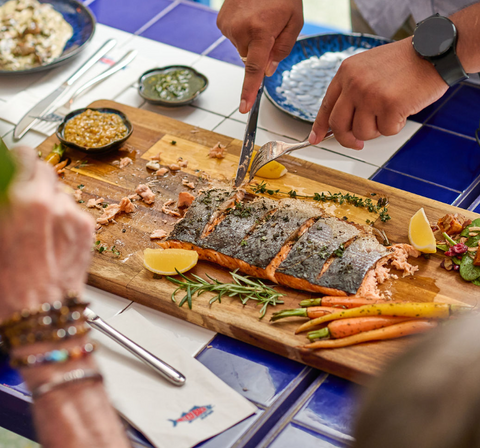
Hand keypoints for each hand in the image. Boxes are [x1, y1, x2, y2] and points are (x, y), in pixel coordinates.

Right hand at [0, 146, 94, 320]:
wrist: (39, 311)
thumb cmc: (10, 282)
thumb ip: (6, 205)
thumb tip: (8, 189)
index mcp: (19, 201)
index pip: (22, 156)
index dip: (18, 158)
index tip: (16, 161)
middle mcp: (48, 203)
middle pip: (45, 169)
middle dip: (33, 178)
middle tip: (26, 194)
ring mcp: (71, 214)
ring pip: (61, 191)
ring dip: (50, 199)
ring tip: (39, 224)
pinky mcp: (86, 227)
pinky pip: (74, 209)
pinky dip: (65, 216)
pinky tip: (53, 236)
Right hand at [217, 0, 302, 112]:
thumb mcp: (294, 21)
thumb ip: (282, 50)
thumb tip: (267, 71)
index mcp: (262, 32)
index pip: (254, 71)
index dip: (249, 91)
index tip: (244, 108)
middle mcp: (241, 30)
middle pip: (250, 59)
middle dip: (260, 52)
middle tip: (269, 28)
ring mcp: (228, 25)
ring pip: (241, 49)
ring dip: (251, 40)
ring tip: (258, 18)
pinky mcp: (221, 21)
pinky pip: (233, 38)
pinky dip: (242, 32)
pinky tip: (248, 17)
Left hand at [308, 37, 448, 148]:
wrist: (434, 51)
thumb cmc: (405, 62)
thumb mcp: (368, 68)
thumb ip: (352, 90)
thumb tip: (340, 122)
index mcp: (346, 72)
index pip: (326, 106)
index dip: (320, 126)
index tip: (315, 139)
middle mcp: (354, 83)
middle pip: (338, 124)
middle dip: (346, 139)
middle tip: (357, 143)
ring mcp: (369, 94)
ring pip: (362, 132)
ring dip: (377, 129)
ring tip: (390, 111)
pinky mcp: (388, 106)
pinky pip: (386, 131)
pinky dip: (396, 126)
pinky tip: (403, 108)